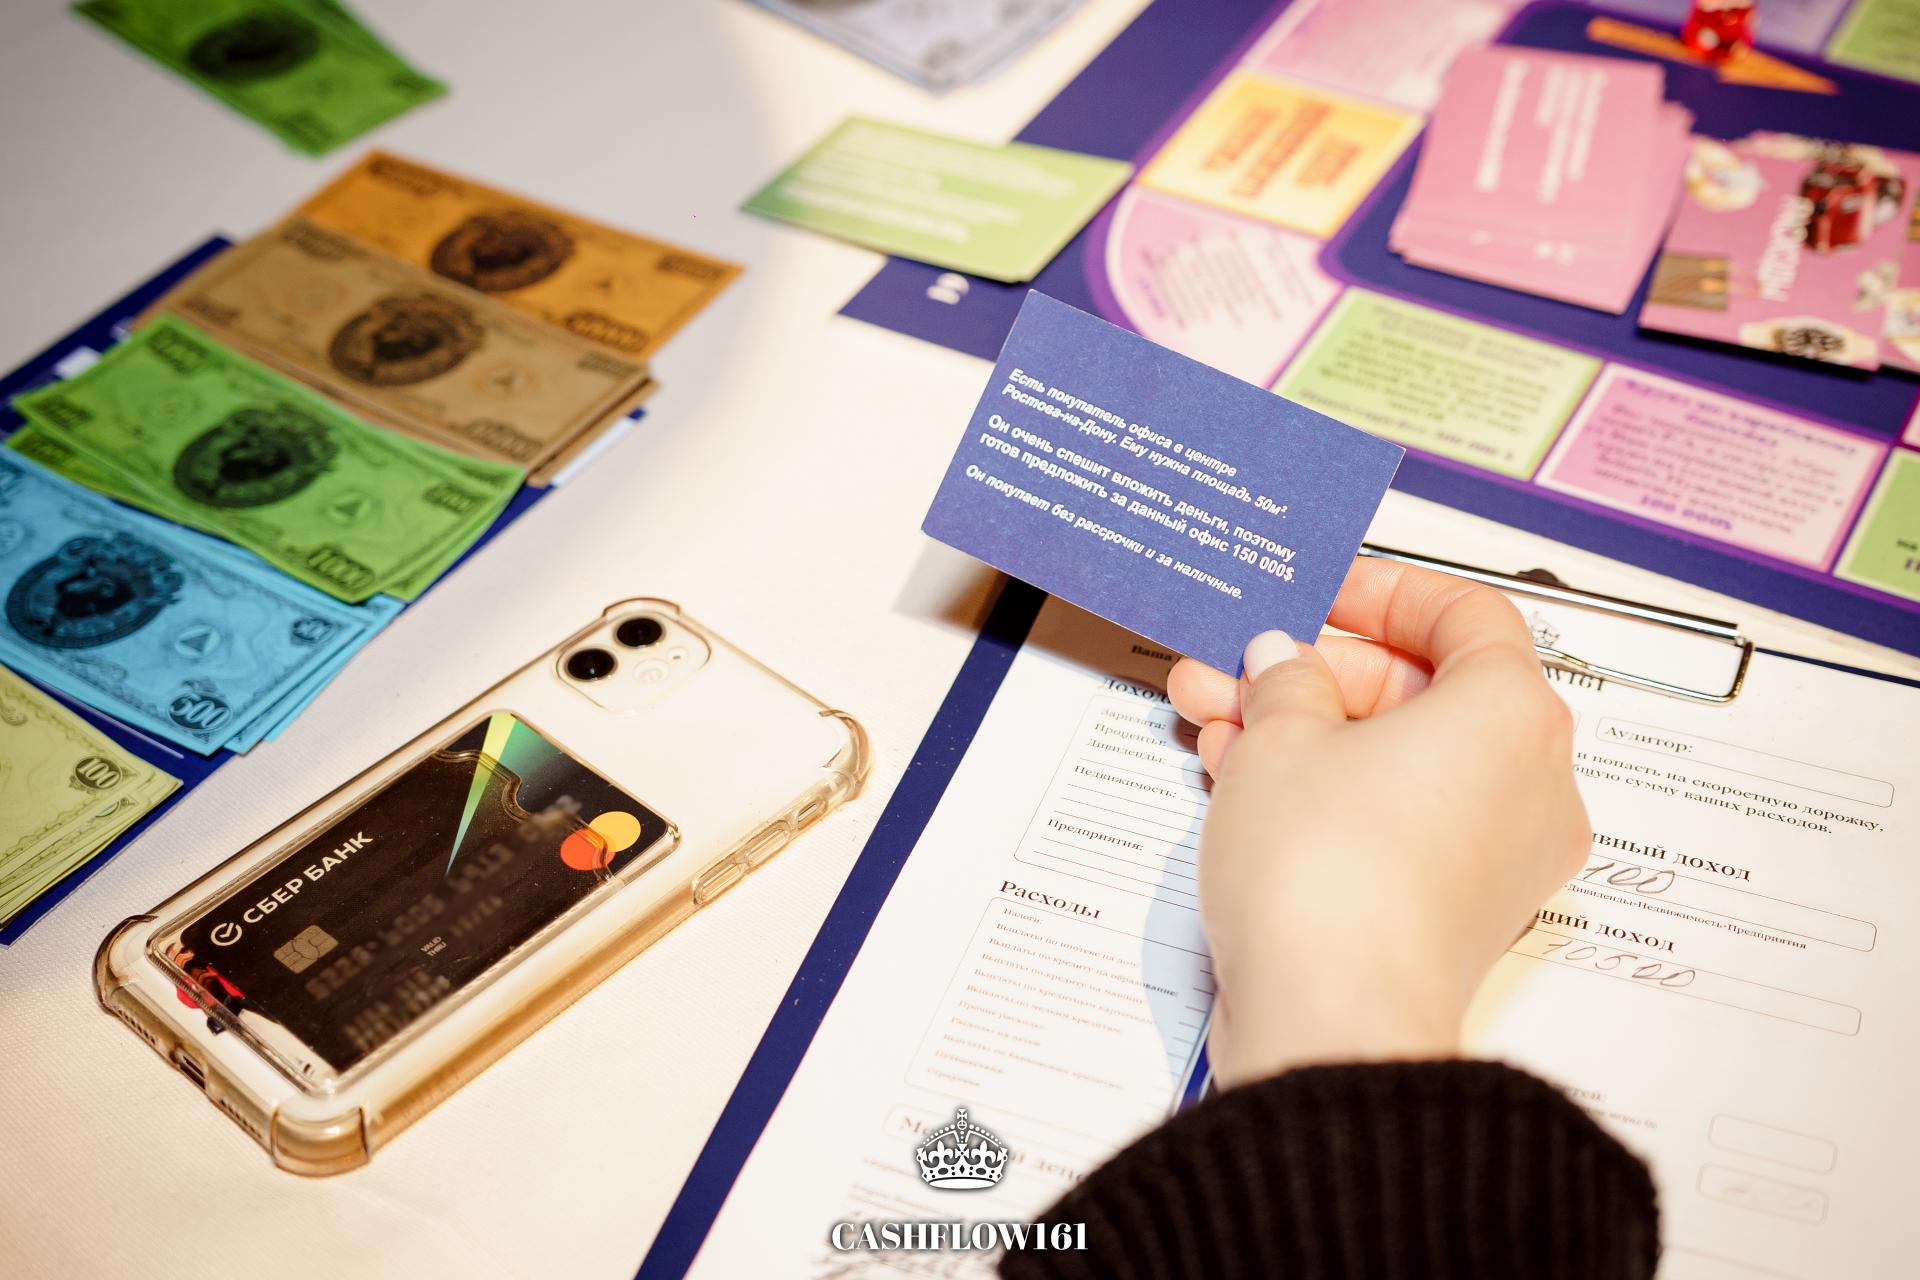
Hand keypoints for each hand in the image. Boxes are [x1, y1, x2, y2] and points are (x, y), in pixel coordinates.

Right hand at [1169, 558, 1589, 1087]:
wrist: (1330, 1021)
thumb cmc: (1328, 876)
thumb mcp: (1280, 737)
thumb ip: (1284, 680)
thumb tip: (1286, 664)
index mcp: (1512, 713)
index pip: (1467, 614)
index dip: (1385, 592)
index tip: (1320, 596)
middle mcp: (1529, 781)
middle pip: (1424, 690)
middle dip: (1314, 674)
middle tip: (1237, 668)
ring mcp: (1499, 853)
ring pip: (1399, 759)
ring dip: (1305, 732)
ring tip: (1214, 723)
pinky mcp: (1457, 909)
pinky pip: (1398, 820)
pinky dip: (1331, 793)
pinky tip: (1242, 781)